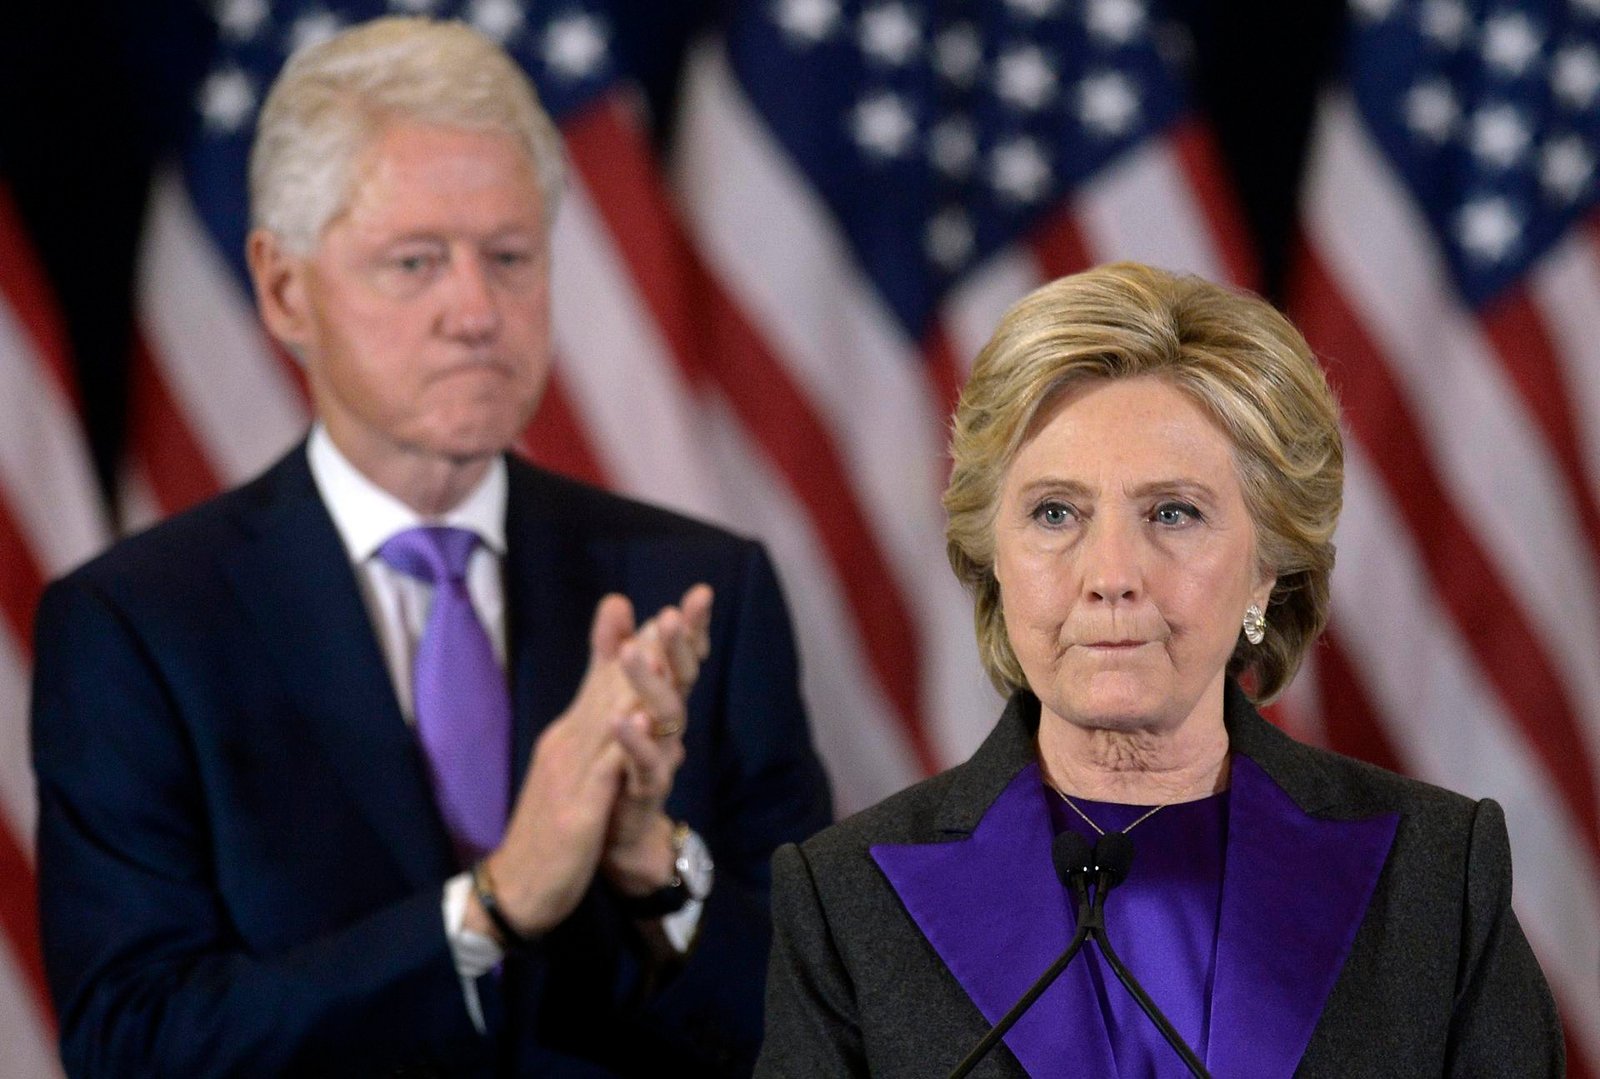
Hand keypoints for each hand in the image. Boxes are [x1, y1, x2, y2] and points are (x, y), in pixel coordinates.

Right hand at [471, 593, 642, 937]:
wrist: (515, 890)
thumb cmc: (547, 835)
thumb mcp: (572, 779)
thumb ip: (594, 744)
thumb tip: (619, 711)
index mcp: (566, 739)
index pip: (600, 684)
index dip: (628, 649)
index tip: (658, 614)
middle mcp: (566, 746)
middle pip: (606, 689)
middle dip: (640, 650)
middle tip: (672, 612)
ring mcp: (569, 776)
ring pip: (606, 718)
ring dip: (634, 680)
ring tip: (660, 647)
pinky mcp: (577, 811)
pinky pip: (604, 770)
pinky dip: (623, 740)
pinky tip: (641, 717)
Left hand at [602, 584, 713, 895]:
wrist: (618, 840)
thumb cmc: (620, 766)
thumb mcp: (611, 700)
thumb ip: (611, 652)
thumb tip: (616, 600)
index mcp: (659, 704)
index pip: (681, 659)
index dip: (692, 629)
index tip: (700, 594)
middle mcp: (668, 728)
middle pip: (683, 681)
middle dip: (679, 647)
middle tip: (670, 615)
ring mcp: (661, 759)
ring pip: (666, 718)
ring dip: (652, 685)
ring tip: (634, 653)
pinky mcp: (644, 794)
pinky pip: (646, 766)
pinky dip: (636, 743)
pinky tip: (626, 720)